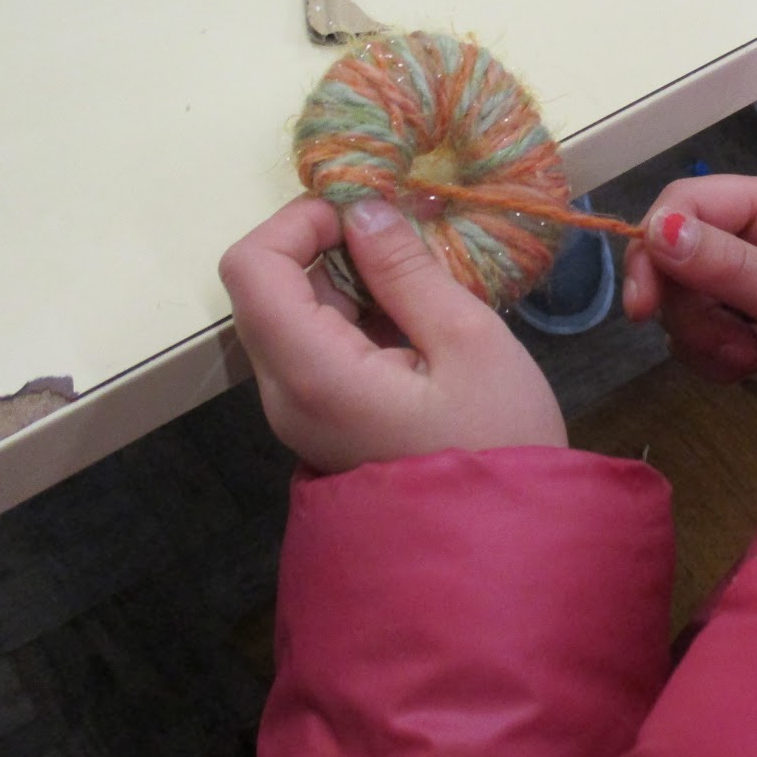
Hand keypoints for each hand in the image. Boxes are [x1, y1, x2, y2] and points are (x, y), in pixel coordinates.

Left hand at [219, 196, 565, 473]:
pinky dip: (354, 312)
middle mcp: (284, 393)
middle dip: (325, 244)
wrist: (505, 546)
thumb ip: (408, 270)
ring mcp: (300, 411)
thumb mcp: (471, 340)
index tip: (367, 214)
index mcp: (313, 373)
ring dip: (344, 277)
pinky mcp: (323, 419)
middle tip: (405, 234)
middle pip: (264, 287)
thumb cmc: (499, 440)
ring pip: (290, 314)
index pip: (251, 267)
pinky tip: (416, 319)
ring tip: (421, 275)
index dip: (298, 221)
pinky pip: (315, 344)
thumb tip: (362, 209)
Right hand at [622, 175, 756, 428]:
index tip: (644, 306)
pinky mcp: (740, 317)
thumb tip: (657, 230)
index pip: (687, 201)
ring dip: (700, 335)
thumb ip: (735, 268)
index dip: (654, 244)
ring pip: (678, 293)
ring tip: (748, 360)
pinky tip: (747, 369)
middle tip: (724, 348)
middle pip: (673, 249)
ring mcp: (747, 275)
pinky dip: (707, 354)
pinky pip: (692, 326)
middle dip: (685, 305)